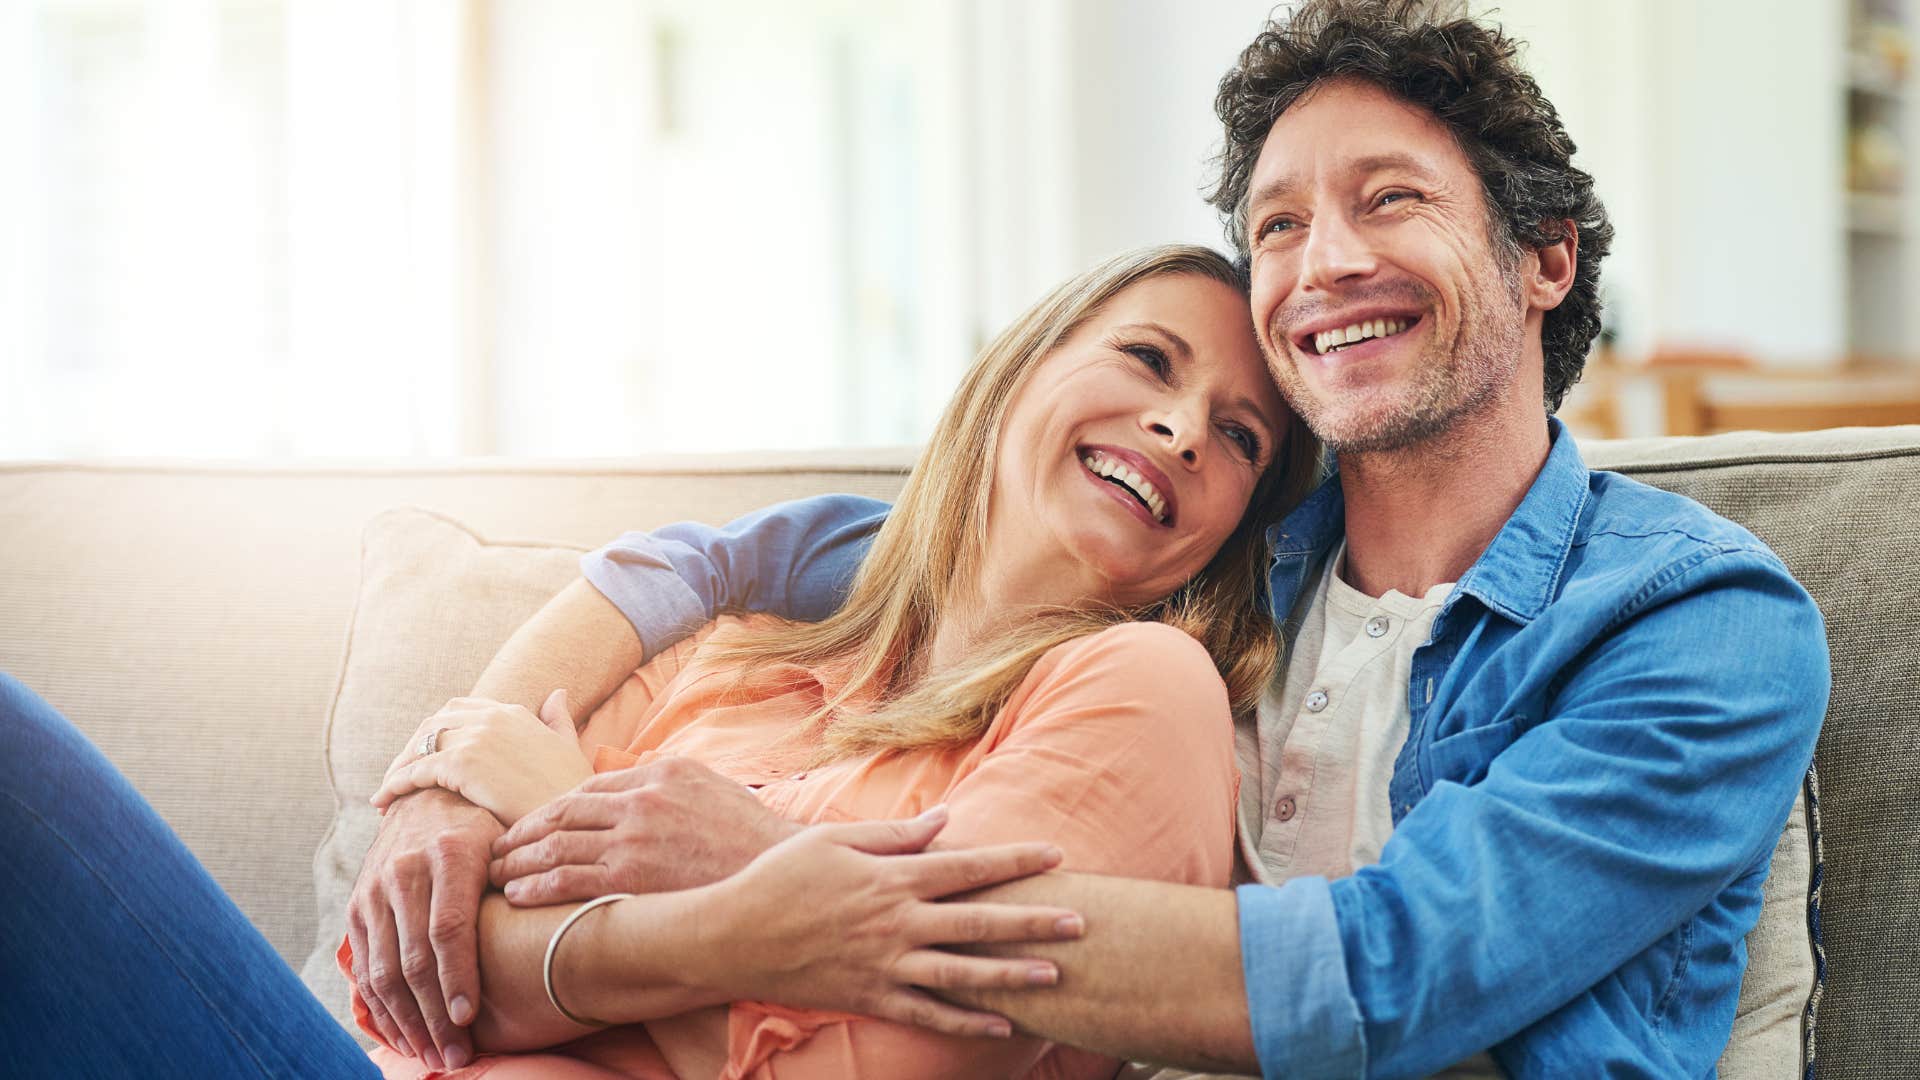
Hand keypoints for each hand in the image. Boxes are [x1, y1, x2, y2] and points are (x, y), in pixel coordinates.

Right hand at [347, 787, 503, 1071]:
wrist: (427, 798)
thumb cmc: (486, 829)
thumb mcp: (510, 840)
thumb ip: (527, 878)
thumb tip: (564, 928)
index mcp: (449, 854)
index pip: (448, 928)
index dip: (457, 978)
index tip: (468, 1019)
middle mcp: (404, 872)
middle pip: (413, 959)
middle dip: (433, 1016)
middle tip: (455, 1057)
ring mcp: (374, 891)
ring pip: (383, 970)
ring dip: (407, 1022)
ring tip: (433, 1055)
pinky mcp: (358, 907)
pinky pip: (363, 967)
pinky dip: (380, 1008)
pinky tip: (403, 1035)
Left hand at [373, 691, 592, 825]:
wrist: (573, 819)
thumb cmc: (572, 790)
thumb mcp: (568, 746)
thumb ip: (557, 719)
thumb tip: (558, 693)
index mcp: (514, 712)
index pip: (460, 708)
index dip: (438, 730)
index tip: (425, 753)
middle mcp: (493, 718)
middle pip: (435, 722)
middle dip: (413, 746)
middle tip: (400, 773)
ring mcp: (477, 738)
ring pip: (421, 744)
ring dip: (399, 765)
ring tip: (387, 791)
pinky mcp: (463, 764)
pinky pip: (416, 770)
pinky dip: (395, 784)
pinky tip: (384, 801)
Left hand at [490, 754, 801, 903]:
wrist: (777, 873)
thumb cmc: (749, 838)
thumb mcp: (712, 788)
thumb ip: (669, 781)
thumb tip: (639, 779)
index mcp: (660, 773)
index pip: (589, 787)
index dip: (554, 808)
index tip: (533, 824)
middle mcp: (641, 799)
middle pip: (562, 811)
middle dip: (523, 830)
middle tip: (498, 845)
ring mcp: (634, 837)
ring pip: (556, 844)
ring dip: (520, 859)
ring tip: (498, 872)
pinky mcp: (630, 877)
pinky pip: (567, 878)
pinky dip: (536, 885)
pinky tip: (519, 893)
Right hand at [700, 806, 1084, 1037]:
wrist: (731, 938)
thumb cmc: (780, 878)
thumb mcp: (832, 840)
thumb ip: (894, 834)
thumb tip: (946, 821)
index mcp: (890, 878)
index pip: (967, 866)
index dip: (1015, 860)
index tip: (1056, 854)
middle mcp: (895, 924)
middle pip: (977, 923)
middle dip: (1032, 922)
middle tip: (1080, 921)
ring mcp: (884, 966)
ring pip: (960, 975)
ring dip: (1011, 975)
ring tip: (1054, 975)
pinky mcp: (870, 998)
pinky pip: (927, 1014)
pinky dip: (967, 1023)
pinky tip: (1004, 1027)